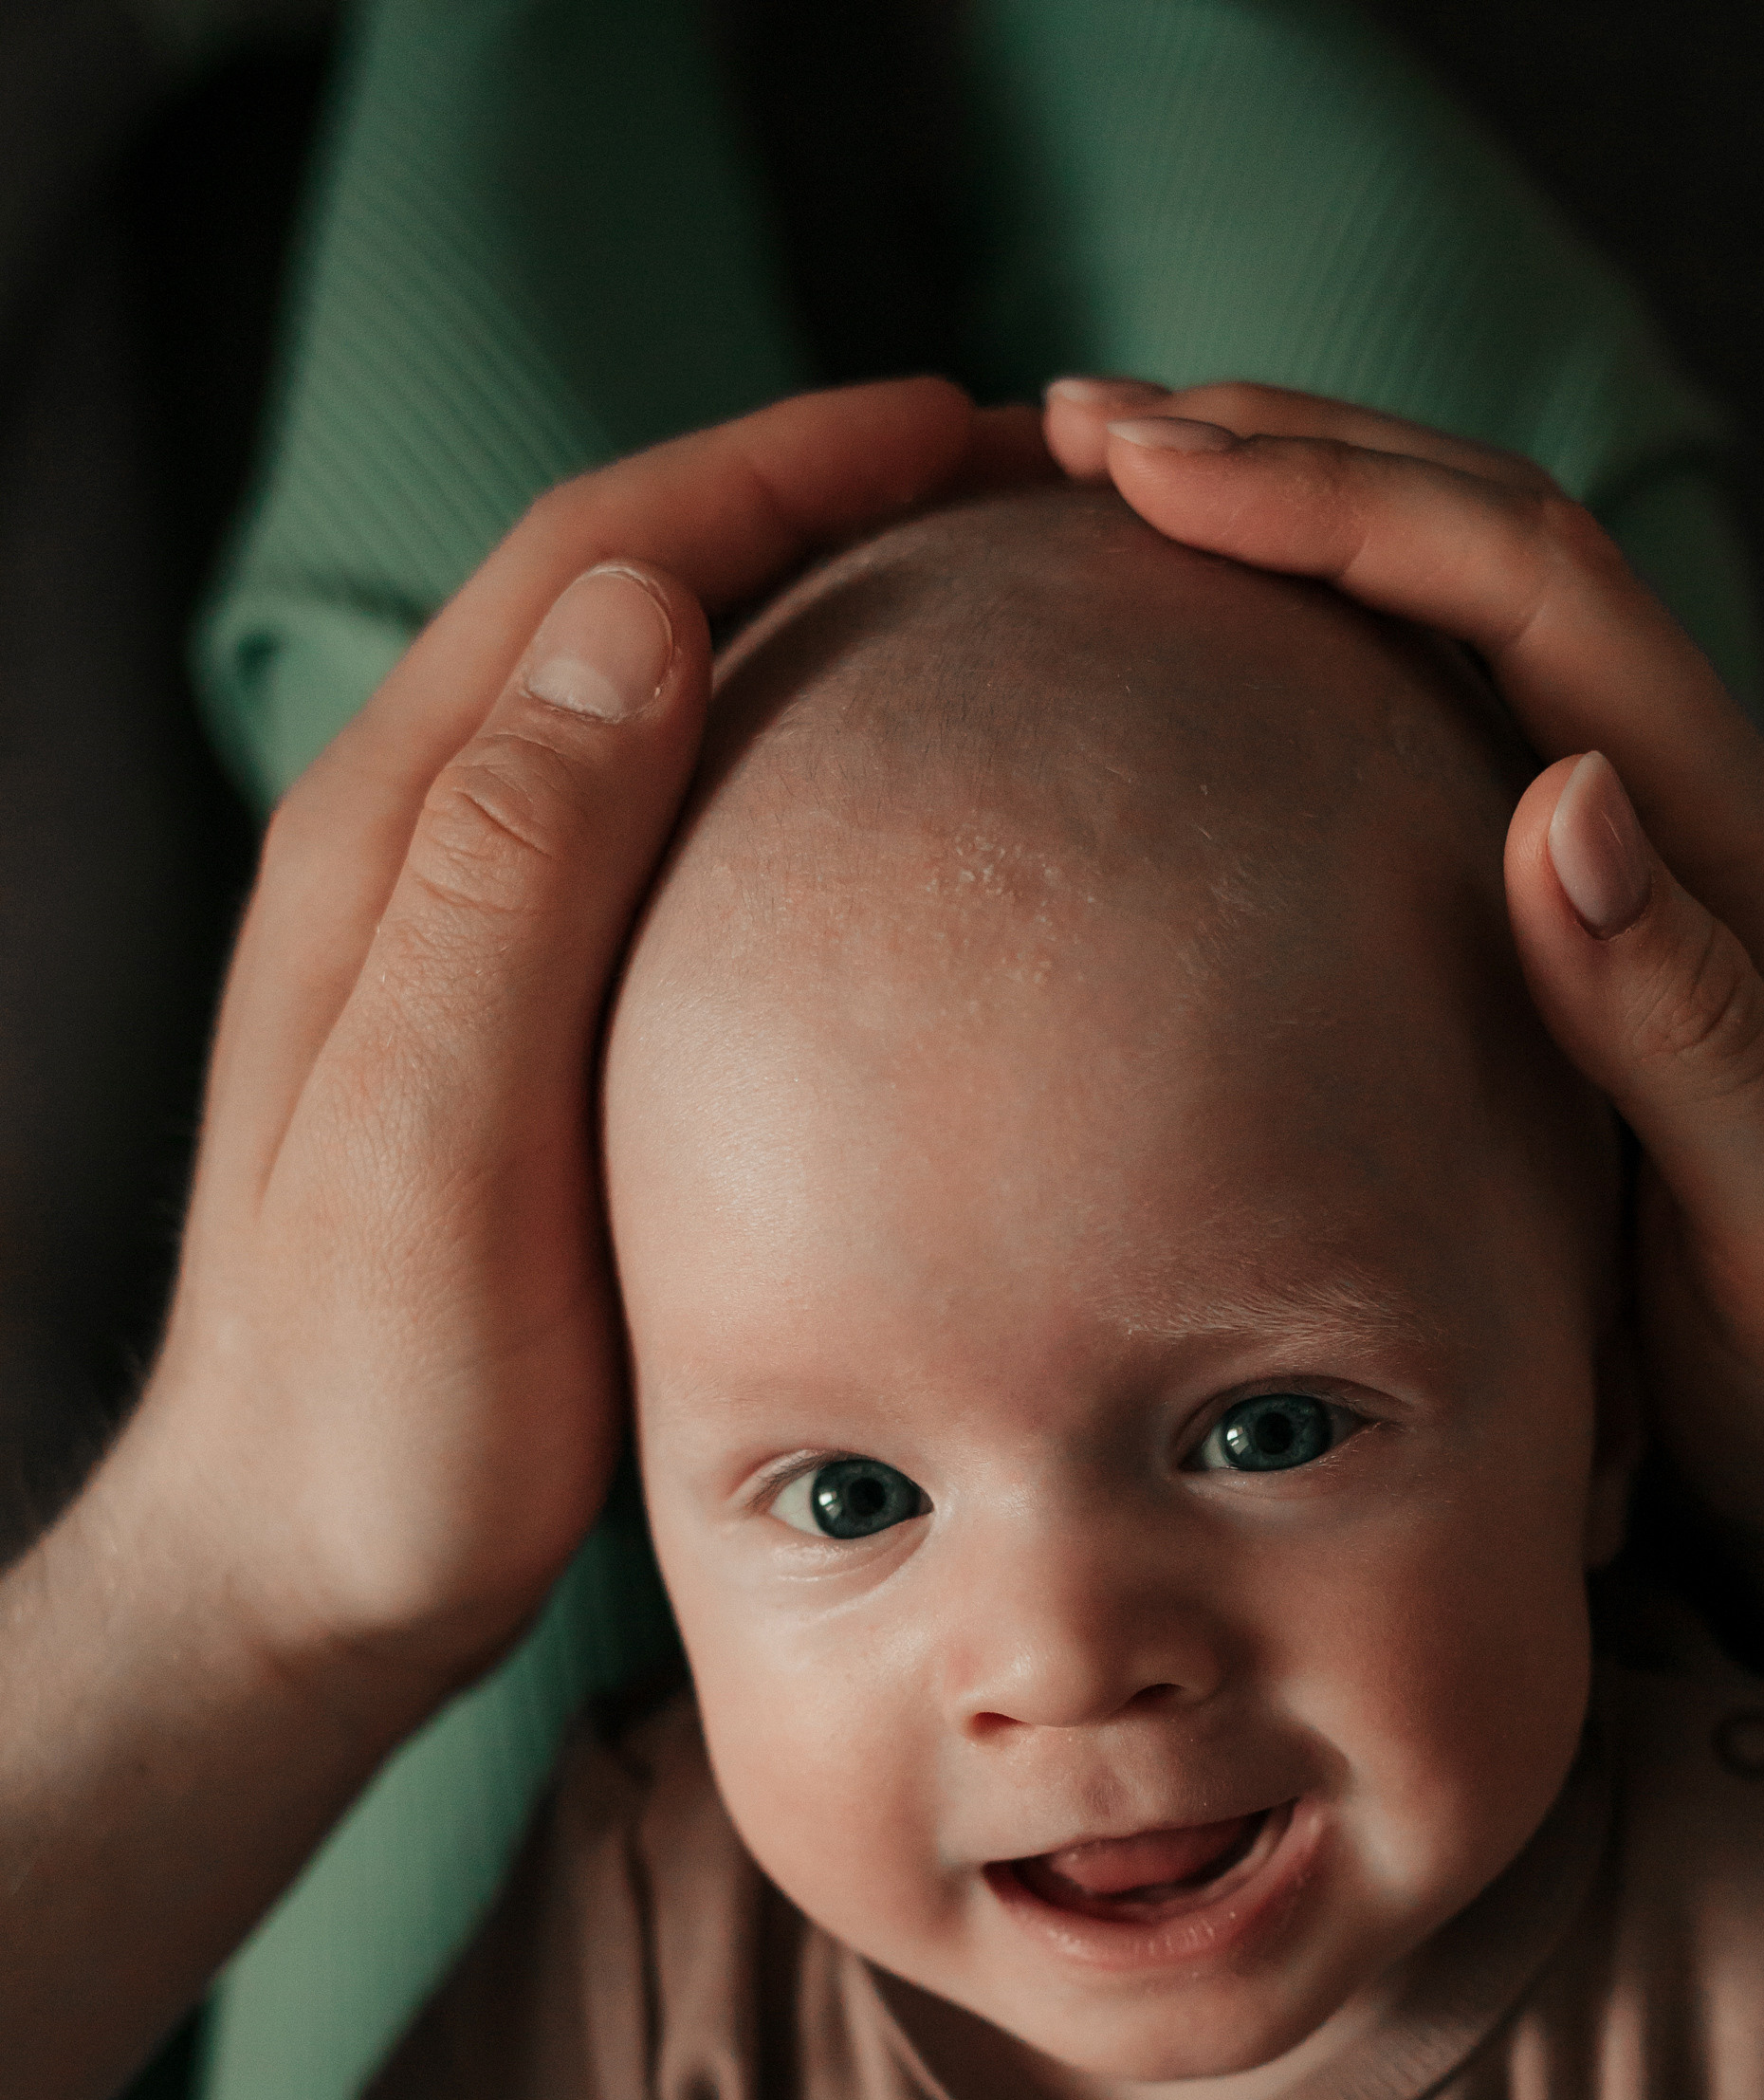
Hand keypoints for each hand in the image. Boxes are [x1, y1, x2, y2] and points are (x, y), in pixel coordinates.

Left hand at [124, 380, 1046, 1730]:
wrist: (301, 1574)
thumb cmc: (376, 1406)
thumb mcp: (430, 1151)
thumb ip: (513, 887)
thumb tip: (638, 618)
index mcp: (394, 844)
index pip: (596, 564)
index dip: (779, 466)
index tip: (967, 426)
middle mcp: (419, 855)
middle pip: (624, 596)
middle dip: (816, 499)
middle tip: (1026, 487)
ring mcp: (467, 941)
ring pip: (646, 701)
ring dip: (806, 613)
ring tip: (990, 603)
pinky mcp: (523, 1031)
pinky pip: (668, 830)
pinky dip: (788, 762)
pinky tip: (901, 820)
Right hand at [1043, 377, 1763, 1617]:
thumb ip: (1688, 1025)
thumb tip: (1561, 799)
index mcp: (1754, 855)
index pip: (1542, 602)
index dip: (1348, 509)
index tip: (1152, 471)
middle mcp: (1703, 814)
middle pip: (1500, 552)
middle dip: (1297, 458)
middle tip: (1075, 424)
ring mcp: (1645, 856)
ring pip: (1469, 613)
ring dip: (1304, 517)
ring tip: (1115, 477)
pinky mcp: (1586, 922)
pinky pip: (1448, 723)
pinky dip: (1320, 642)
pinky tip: (1203, 649)